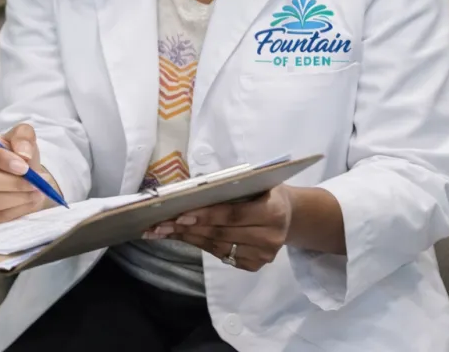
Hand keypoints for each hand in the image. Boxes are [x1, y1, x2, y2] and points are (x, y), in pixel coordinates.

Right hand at [0, 123, 57, 225]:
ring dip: (18, 197)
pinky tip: (31, 202)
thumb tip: (23, 154)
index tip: (23, 166)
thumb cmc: (14, 154)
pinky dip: (17, 210)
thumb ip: (23, 137)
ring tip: (38, 191)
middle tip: (36, 183)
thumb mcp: (21, 137)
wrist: (17, 176)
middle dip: (12, 182)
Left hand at [144, 185, 294, 272]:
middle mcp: (270, 237)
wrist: (288, 215)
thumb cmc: (264, 192)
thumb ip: (228, 188)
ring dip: (187, 238)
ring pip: (218, 247)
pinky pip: (221, 256)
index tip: (179, 215)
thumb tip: (188, 192)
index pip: (233, 215)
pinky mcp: (255, 266)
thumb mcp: (254, 183)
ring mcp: (264, 255)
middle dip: (188, 228)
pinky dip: (199, 245)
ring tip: (163, 231)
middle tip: (160, 224)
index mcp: (273, 211)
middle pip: (221, 234)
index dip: (206, 215)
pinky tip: (180, 238)